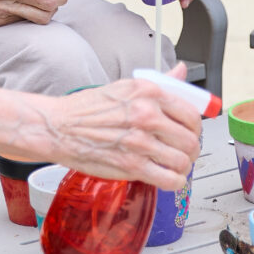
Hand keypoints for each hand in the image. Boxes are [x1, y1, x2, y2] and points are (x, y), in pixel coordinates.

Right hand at [32, 71, 202, 189]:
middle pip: (191, 139)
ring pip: (183, 160)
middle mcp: (147, 115)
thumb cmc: (86, 108)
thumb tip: (180, 71)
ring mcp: (140, 142)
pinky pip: (169, 179)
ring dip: (184, 167)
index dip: (195, 126)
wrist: (58, 127)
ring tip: (175, 166)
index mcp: (148, 92)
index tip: (190, 131)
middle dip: (192, 149)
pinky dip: (174, 182)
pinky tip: (168, 178)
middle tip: (184, 151)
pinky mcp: (132, 165)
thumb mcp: (125, 86)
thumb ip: (158, 82)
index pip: (191, 112)